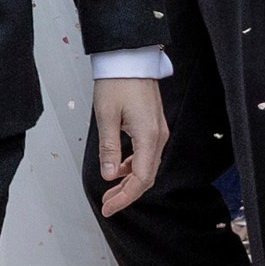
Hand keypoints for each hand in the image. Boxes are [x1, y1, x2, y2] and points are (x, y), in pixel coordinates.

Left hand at [92, 76, 167, 216]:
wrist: (130, 57)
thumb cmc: (118, 82)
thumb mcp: (106, 116)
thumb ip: (109, 148)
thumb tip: (109, 175)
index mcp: (148, 137)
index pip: (140, 179)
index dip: (125, 197)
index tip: (109, 207)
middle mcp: (158, 137)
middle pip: (146, 177)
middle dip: (127, 193)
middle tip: (108, 204)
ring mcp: (158, 131)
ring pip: (147, 166)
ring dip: (130, 181)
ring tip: (110, 190)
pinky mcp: (153, 126)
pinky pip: (146, 154)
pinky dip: (133, 166)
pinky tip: (119, 169)